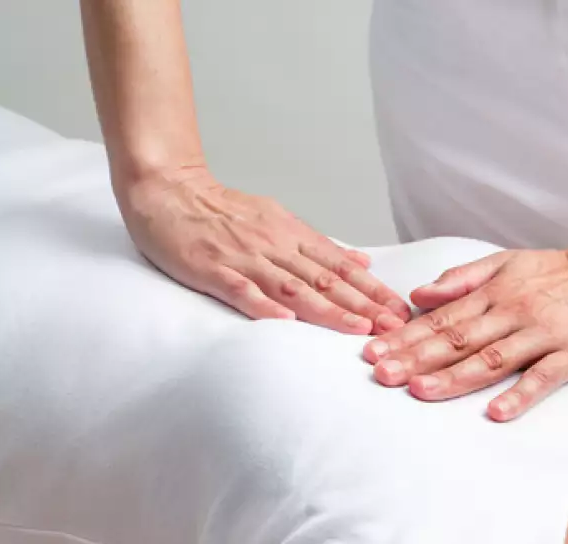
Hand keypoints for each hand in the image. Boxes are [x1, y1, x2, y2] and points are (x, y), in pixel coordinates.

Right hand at [118, 165, 410, 332]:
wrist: (167, 190)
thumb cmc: (222, 211)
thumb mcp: (279, 221)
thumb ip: (320, 246)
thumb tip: (362, 263)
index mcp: (292, 235)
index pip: (342, 266)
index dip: (373, 289)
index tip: (400, 310)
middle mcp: (275, 245)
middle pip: (326, 279)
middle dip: (364, 305)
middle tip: (394, 326)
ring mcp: (244, 257)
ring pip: (294, 287)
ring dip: (329, 310)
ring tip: (358, 329)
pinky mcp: (212, 268)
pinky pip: (242, 290)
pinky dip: (266, 306)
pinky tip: (287, 322)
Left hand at [362, 238, 567, 420]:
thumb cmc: (562, 271)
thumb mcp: (508, 262)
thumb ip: (463, 278)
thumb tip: (418, 295)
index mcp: (495, 292)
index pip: (442, 317)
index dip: (406, 336)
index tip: (374, 351)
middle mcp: (514, 312)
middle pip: (458, 339)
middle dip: (416, 358)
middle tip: (382, 374)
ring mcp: (544, 334)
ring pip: (492, 358)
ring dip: (455, 376)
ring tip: (420, 391)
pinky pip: (543, 377)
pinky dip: (520, 395)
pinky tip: (497, 413)